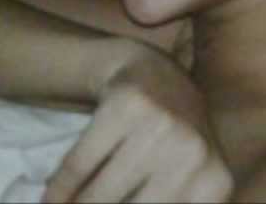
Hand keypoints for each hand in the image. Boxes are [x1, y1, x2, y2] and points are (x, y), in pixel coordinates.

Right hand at [42, 45, 231, 202]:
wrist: (157, 74)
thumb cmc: (172, 140)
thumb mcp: (188, 179)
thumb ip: (164, 202)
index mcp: (214, 182)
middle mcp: (194, 153)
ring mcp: (162, 125)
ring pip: (100, 195)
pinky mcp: (128, 105)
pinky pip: (80, 164)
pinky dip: (59, 188)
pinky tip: (50, 199)